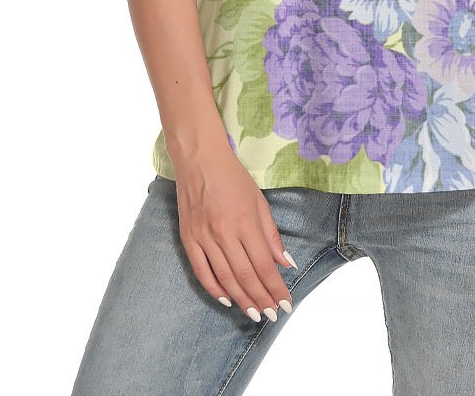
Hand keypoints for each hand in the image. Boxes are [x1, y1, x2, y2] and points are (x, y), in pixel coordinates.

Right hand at [173, 148, 296, 322]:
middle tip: (273, 315)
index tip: (286, 303)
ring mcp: (204, 237)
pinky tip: (227, 299)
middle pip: (245, 276)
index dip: (275, 288)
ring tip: (255, 314)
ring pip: (225, 278)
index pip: (263, 265)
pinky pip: (201, 271)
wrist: (199, 159)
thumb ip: (271, 234)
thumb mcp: (259, 201)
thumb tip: (285, 263)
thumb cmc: (233, 177)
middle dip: (261, 299)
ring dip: (241, 300)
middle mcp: (224, 233)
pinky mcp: (188, 238)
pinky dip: (214, 289)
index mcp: (245, 222)